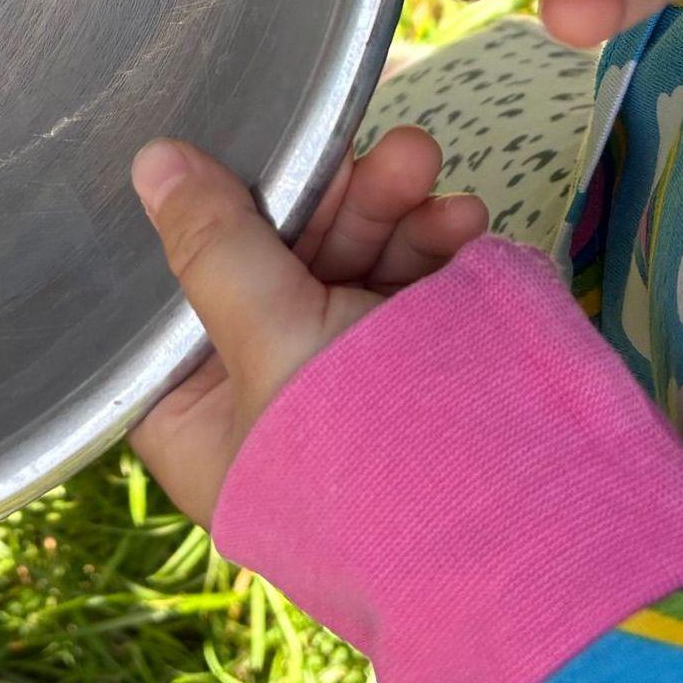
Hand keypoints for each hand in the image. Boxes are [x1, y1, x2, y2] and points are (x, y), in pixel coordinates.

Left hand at [129, 128, 487, 524]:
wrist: (530, 531)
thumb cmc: (373, 453)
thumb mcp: (277, 338)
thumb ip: (216, 246)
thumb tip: (152, 162)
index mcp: (196, 425)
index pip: (175, 305)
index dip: (204, 227)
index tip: (238, 160)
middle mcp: (260, 409)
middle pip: (267, 272)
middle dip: (326, 206)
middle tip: (372, 152)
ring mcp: (342, 394)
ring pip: (344, 270)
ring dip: (386, 211)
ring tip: (424, 163)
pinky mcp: (413, 380)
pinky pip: (406, 294)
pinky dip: (431, 250)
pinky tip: (464, 222)